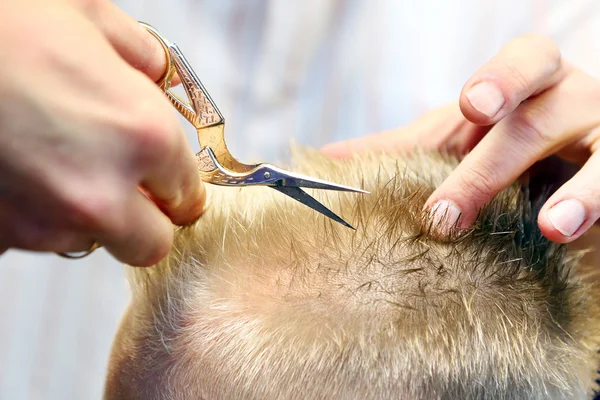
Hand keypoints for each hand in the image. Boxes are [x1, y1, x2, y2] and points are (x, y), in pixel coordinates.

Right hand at [0, 0, 204, 265]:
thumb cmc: (2, 21)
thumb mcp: (88, 14)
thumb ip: (140, 55)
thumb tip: (155, 75)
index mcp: (143, 135)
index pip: (188, 193)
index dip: (178, 185)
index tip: (167, 181)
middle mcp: (101, 192)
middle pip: (152, 245)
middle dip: (147, 220)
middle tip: (131, 189)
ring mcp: (44, 223)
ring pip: (90, 242)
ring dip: (88, 215)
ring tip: (56, 162)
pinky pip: (36, 236)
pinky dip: (35, 213)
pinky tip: (18, 170)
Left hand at [323, 34, 599, 243]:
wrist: (572, 165)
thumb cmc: (503, 145)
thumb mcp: (454, 139)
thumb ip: (398, 149)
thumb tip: (323, 160)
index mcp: (530, 81)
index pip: (523, 61)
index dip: (501, 78)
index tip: (471, 106)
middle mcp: (574, 100)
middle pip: (540, 118)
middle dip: (496, 163)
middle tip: (446, 213)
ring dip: (581, 191)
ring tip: (552, 227)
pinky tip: (578, 235)